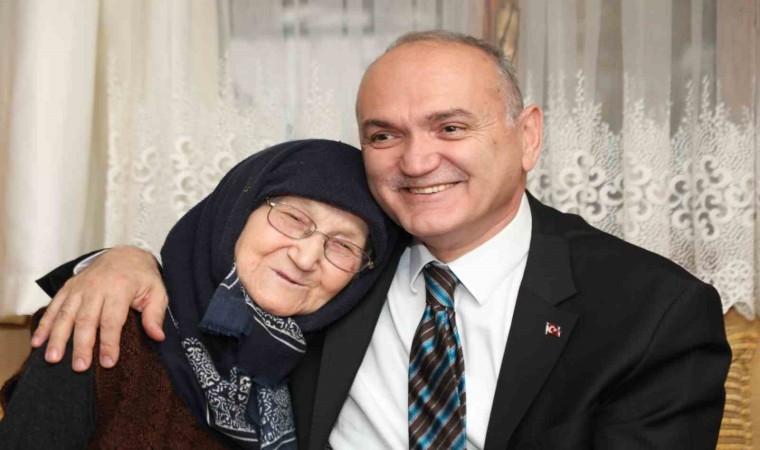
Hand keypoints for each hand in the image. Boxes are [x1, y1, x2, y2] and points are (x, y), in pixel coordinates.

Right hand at [31, 246, 167, 371]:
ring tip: (53, 359)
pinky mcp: (68, 288)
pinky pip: (54, 306)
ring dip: (58, 338)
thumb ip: (156, 314)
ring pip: (66, 314)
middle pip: (86, 320)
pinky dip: (44, 324)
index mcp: (120, 288)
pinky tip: (38, 342)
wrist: (125, 254)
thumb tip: (158, 337)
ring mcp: (79, 287)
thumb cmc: (142, 277)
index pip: (112, 320)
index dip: (109, 342)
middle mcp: (96, 287)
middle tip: (79, 367)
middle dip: (82, 345)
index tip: (108, 363)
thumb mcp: (157, 292)